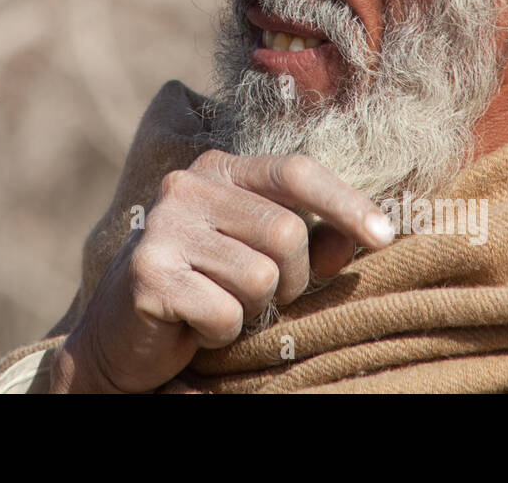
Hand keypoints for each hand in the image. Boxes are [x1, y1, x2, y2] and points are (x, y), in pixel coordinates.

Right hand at [49, 150, 395, 392]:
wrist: (121, 336)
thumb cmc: (205, 290)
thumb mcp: (262, 260)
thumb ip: (312, 244)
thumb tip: (365, 237)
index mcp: (219, 170)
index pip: (295, 171)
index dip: (346, 203)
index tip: (385, 238)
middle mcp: (186, 186)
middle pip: (286, 233)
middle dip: (290, 280)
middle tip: (260, 298)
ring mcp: (163, 228)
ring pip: (260, 277)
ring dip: (253, 310)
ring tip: (221, 308)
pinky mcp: (148, 274)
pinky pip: (225, 313)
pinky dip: (221, 333)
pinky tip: (194, 327)